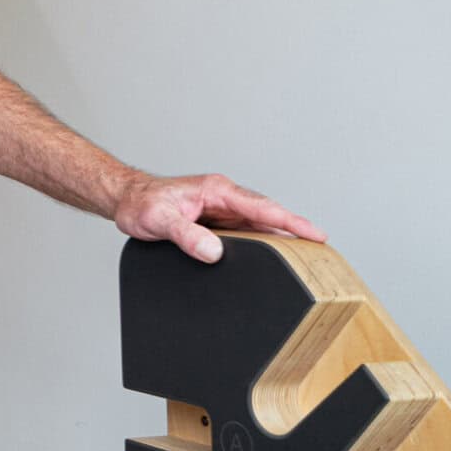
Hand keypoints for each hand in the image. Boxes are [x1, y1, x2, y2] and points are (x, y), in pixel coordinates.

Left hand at [113, 173, 323, 262]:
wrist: (126, 200)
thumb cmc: (141, 203)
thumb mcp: (160, 219)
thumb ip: (186, 235)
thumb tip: (214, 252)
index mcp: (217, 191)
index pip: (263, 207)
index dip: (292, 222)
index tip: (317, 235)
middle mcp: (225, 198)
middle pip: (269, 217)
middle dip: (297, 232)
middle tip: (325, 254)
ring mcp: (223, 211)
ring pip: (260, 226)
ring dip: (282, 240)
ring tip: (309, 260)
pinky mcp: (218, 223)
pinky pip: (247, 234)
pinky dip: (263, 244)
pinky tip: (274, 259)